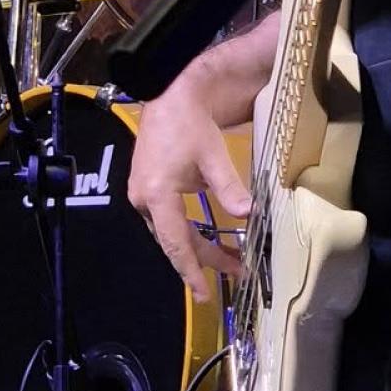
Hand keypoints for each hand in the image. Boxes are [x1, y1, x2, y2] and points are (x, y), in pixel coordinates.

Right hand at [128, 79, 250, 300]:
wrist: (170, 97)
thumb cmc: (190, 124)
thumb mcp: (213, 155)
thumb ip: (229, 186)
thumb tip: (248, 214)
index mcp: (158, 194)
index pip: (176, 242)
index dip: (191, 270)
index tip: (203, 293)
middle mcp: (144, 200)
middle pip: (175, 242)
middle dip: (204, 260)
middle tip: (236, 272)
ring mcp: (142, 196)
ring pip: (171, 233)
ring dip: (198, 247)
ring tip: (229, 259)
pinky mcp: (147, 190)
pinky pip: (167, 222)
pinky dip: (187, 233)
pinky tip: (208, 237)